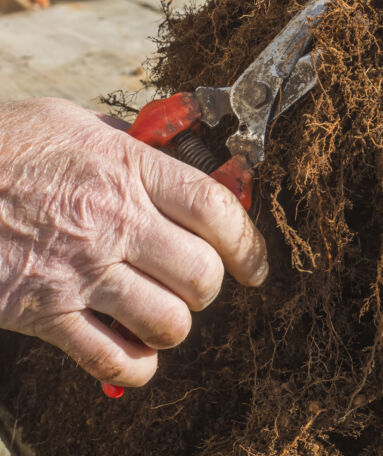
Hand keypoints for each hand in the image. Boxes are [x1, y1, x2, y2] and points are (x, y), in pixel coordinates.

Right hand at [0, 98, 266, 386]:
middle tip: (196, 279)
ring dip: (174, 322)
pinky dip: (136, 365)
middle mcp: (112, 221)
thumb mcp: (70, 121)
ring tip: (162, 309)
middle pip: (201, 273)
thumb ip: (122, 139)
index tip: (254, 260)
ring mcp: (79, 271)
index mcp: (124, 167)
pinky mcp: (43, 314)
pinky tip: (132, 348)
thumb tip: (165, 152)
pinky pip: (112, 360)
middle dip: (210, 284)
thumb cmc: (5, 145)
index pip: (214, 207)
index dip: (247, 239)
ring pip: (168, 321)